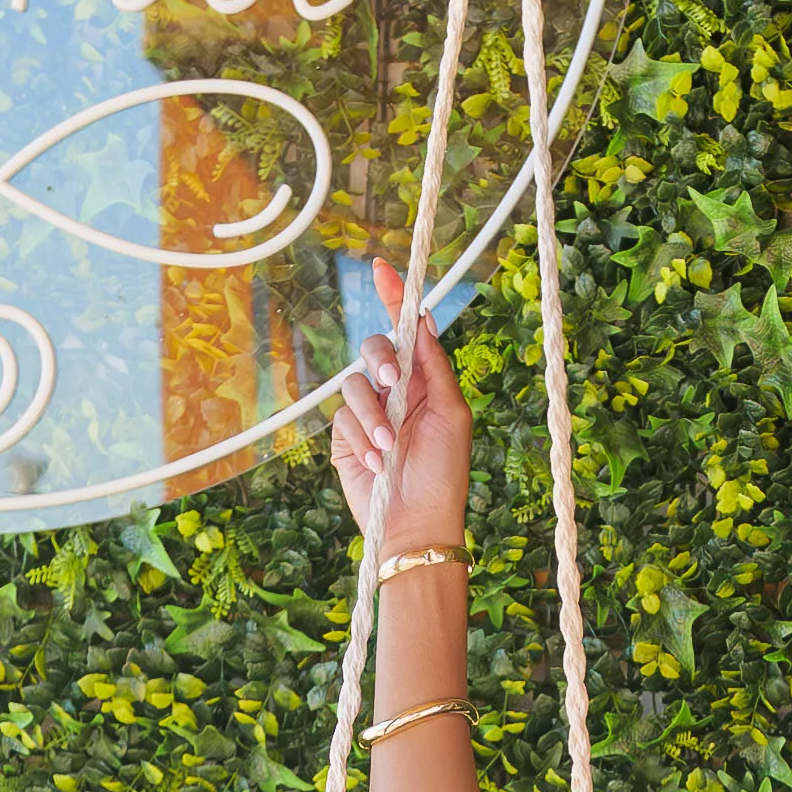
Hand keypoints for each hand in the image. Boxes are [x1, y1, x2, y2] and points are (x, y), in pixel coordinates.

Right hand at [330, 255, 473, 549]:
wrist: (417, 524)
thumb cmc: (445, 473)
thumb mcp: (451, 414)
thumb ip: (434, 366)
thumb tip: (423, 319)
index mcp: (423, 381)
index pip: (405, 331)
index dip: (393, 298)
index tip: (381, 268)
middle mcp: (393, 392)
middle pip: (373, 349)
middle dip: (380, 360)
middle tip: (392, 381)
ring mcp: (366, 414)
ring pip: (351, 384)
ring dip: (371, 415)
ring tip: (388, 446)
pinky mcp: (344, 438)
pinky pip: (340, 418)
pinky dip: (360, 438)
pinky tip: (376, 462)